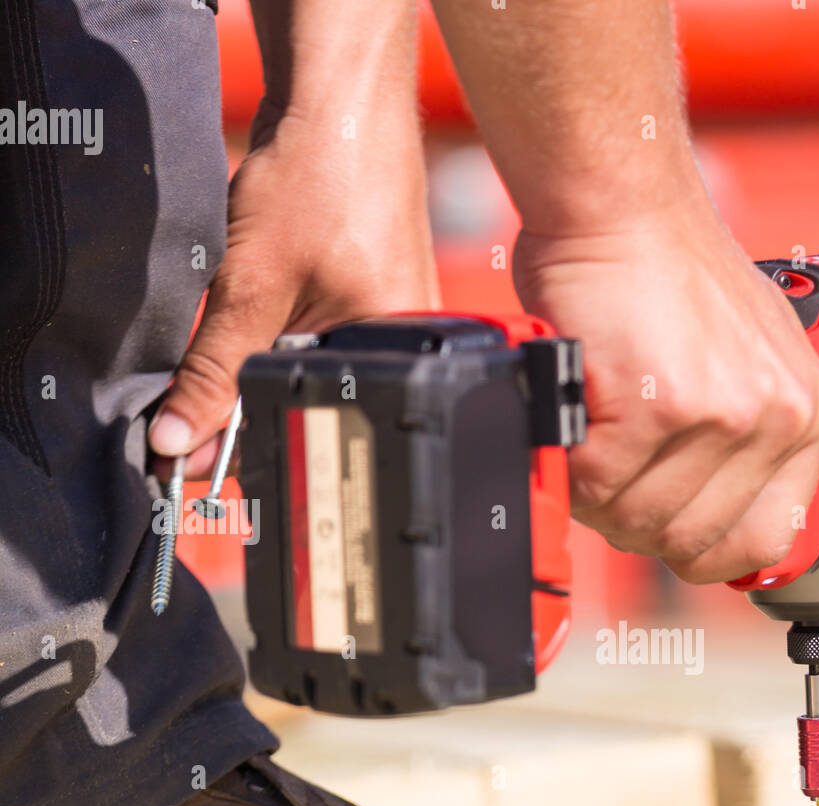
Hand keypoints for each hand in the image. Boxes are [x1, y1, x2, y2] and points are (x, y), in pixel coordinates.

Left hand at [147, 101, 437, 479]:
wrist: (342, 102)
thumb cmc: (321, 180)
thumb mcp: (250, 287)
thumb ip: (213, 371)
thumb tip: (178, 440)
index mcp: (393, 365)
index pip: (305, 432)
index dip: (236, 446)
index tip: (179, 451)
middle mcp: (403, 356)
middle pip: (308, 410)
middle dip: (246, 404)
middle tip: (197, 383)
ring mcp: (393, 330)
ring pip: (310, 377)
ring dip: (261, 364)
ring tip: (247, 313)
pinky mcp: (376, 305)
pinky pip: (319, 343)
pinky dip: (280, 335)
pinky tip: (266, 303)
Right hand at [513, 209, 818, 583]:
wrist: (622, 204)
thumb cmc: (670, 276)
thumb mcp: (749, 357)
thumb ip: (746, 441)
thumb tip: (709, 522)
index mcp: (812, 415)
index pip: (767, 542)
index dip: (706, 548)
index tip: (670, 529)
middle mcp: (781, 419)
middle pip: (690, 542)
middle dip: (636, 518)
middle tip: (610, 467)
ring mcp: (724, 415)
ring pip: (639, 521)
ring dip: (599, 495)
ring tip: (593, 438)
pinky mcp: (660, 408)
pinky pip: (596, 487)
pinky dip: (571, 466)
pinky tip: (578, 418)